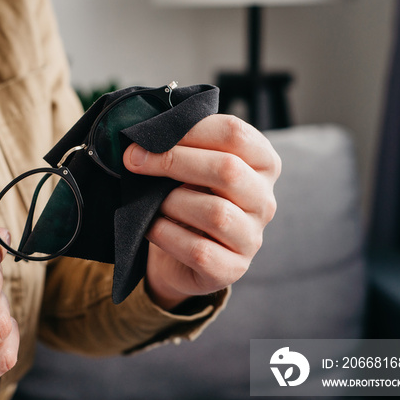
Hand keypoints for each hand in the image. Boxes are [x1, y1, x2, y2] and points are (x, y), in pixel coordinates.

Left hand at [123, 115, 280, 309]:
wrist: (181, 257)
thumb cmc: (188, 200)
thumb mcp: (191, 168)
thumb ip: (181, 148)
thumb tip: (143, 139)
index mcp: (262, 164)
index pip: (236, 133)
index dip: (190, 130)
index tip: (152, 134)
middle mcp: (264, 201)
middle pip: (228, 170)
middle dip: (174, 161)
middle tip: (134, 160)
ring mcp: (251, 238)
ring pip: (216, 213)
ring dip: (171, 202)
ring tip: (151, 201)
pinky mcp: (232, 269)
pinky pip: (199, 250)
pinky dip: (167, 235)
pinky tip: (152, 227)